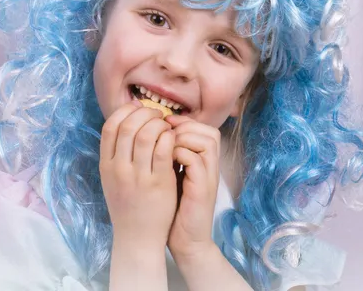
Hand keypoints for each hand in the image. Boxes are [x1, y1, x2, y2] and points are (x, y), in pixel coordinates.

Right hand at [99, 101, 176, 249]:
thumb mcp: (113, 179)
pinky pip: (163, 150)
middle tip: (159, 115)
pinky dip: (169, 138)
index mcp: (106, 165)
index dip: (126, 112)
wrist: (137, 237)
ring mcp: (137, 176)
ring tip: (167, 127)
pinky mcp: (158, 183)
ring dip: (159, 124)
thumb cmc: (129, 205)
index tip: (140, 110)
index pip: (110, 126)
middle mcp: (118, 169)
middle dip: (146, 114)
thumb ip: (117, 154)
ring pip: (146, 135)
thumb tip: (130, 121)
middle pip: (128, 126)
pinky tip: (174, 139)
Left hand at [164, 115, 220, 260]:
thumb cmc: (175, 209)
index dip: (183, 122)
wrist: (185, 240)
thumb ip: (170, 156)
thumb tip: (152, 132)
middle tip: (163, 135)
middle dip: (184, 128)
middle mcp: (210, 167)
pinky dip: (181, 155)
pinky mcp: (203, 189)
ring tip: (164, 147)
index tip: (162, 126)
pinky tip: (164, 162)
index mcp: (204, 162)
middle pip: (209, 131)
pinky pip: (197, 161)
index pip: (202, 128)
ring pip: (207, 141)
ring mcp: (209, 177)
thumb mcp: (172, 177)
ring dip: (183, 139)